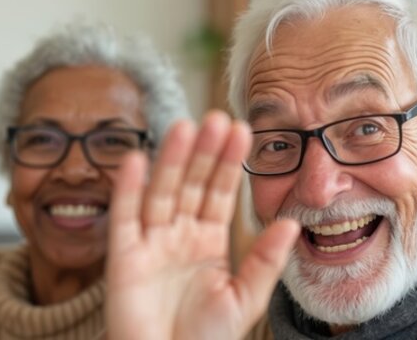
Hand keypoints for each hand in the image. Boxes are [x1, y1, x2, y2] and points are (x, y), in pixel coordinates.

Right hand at [105, 111, 299, 339]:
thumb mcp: (245, 299)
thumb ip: (266, 261)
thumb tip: (292, 223)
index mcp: (208, 242)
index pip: (219, 194)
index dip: (229, 163)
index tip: (242, 130)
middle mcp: (178, 236)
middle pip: (191, 185)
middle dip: (204, 152)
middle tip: (218, 117)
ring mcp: (150, 244)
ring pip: (162, 192)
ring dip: (171, 159)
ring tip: (185, 125)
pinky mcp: (123, 258)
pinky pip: (125, 217)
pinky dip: (128, 189)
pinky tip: (137, 159)